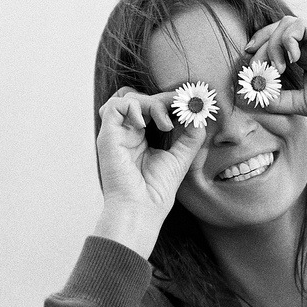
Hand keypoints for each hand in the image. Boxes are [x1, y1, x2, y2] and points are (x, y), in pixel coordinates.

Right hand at [95, 87, 205, 257]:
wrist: (141, 209)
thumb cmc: (157, 190)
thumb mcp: (181, 157)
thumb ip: (191, 135)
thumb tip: (199, 113)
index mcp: (142, 137)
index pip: (152, 106)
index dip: (171, 102)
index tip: (190, 108)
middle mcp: (128, 132)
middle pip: (142, 98)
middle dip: (166, 100)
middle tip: (183, 110)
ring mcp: (117, 133)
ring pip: (128, 97)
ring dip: (151, 102)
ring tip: (165, 123)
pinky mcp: (107, 136)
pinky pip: (115, 105)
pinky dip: (133, 106)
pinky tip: (145, 124)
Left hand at [246, 16, 306, 139]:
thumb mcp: (300, 104)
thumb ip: (276, 99)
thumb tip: (249, 96)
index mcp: (304, 59)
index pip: (274, 43)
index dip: (257, 49)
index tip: (247, 65)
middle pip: (275, 30)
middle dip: (259, 44)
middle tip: (255, 65)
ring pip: (285, 24)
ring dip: (273, 43)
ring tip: (278, 67)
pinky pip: (301, 25)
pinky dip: (288, 38)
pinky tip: (291, 59)